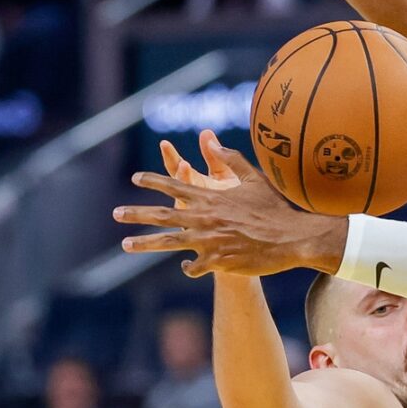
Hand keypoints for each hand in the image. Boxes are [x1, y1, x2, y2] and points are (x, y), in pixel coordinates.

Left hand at [116, 135, 345, 277]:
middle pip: (162, 215)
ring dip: (144, 243)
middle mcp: (204, 218)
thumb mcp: (254, 179)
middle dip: (136, 213)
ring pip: (168, 242)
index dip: (153, 181)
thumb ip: (230, 159)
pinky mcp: (217, 260)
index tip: (136, 178)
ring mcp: (209, 241)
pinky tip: (187, 265)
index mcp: (210, 196)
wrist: (291, 237)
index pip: (174, 184)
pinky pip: (194, 266)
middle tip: (116, 213)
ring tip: (125, 244)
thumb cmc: (274, 207)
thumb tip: (211, 141)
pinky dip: (188, 266)